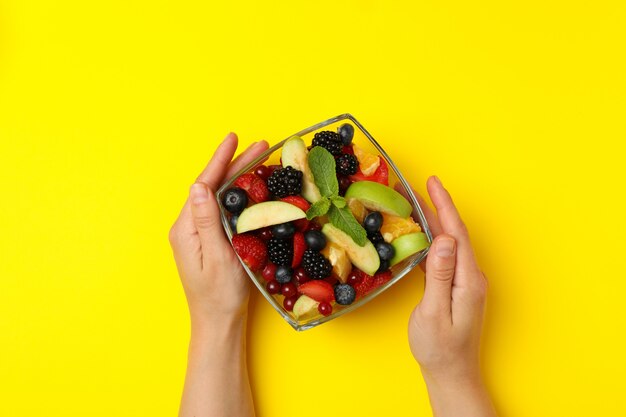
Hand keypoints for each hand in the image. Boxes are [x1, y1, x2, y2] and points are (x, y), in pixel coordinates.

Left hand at [169, 133, 268, 321]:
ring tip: (260, 160)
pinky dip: (239, 194)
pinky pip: (223, 209)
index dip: (220, 160)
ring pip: (219, 196)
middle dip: (236, 164)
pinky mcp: (208, 240)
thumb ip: (207, 221)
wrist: (218, 321)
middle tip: (261, 146)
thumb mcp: (216, 257)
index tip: (233, 138)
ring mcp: (198, 233)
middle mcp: (189, 227)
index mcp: (187, 229)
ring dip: (239, 176)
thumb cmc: (219, 295)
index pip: (204, 184)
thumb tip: (199, 186)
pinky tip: (252, 188)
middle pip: (213, 186)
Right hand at [405, 176, 494, 415]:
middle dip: (437, 206)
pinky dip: (431, 239)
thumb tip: (444, 241)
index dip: (444, 205)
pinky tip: (419, 234)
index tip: (432, 182)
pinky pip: (444, 256)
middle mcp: (471, 276)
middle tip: (418, 186)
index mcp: (468, 280)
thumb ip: (440, 276)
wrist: (452, 374)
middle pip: (454, 233)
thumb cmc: (440, 349)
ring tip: (415, 203)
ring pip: (449, 242)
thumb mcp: (435, 312)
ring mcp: (464, 282)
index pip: (456, 233)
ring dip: (434, 221)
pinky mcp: (456, 287)